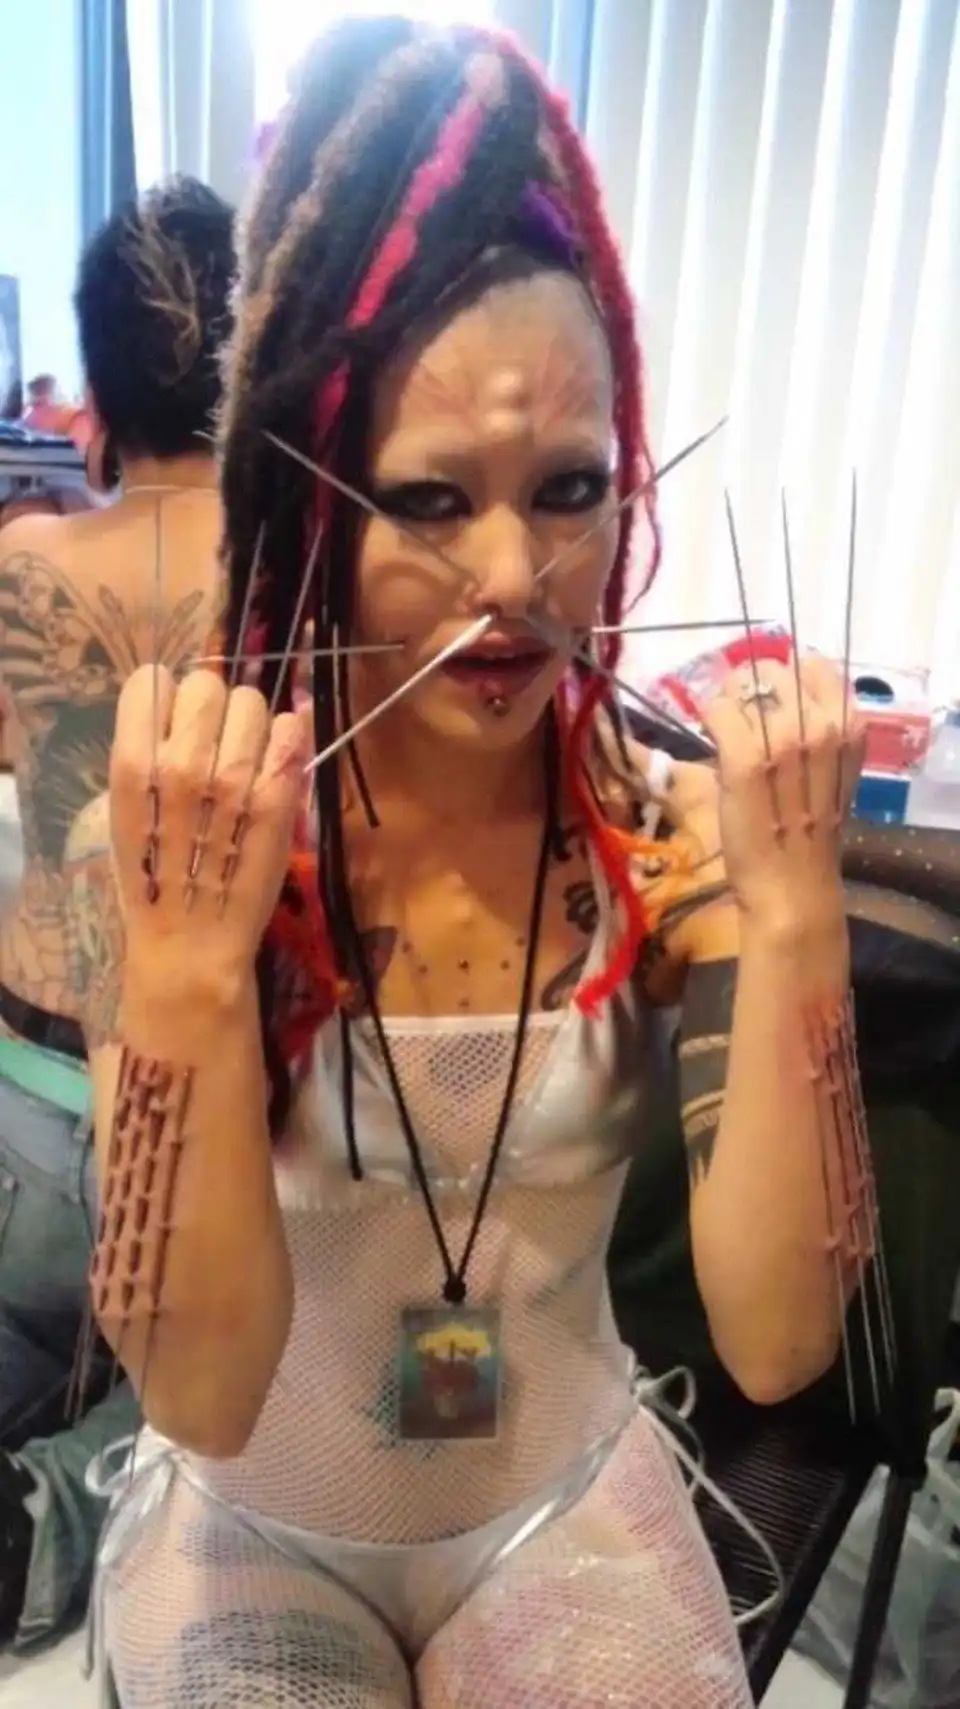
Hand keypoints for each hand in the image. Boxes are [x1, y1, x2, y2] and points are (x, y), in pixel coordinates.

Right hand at [109, 665, 310, 989]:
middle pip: (206, 683)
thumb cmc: (154, 879)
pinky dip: (285, 740)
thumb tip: (182, 704)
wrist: (192, 944)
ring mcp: (232, 781)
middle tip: (214, 744)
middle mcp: (180, 765)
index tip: (175, 726)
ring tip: (243, 761)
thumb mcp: (127, 812)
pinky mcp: (277, 797)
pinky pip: (291, 730)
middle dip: (212, 707)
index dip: (167, 699)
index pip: (151, 681)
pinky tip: (271, 769)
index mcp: (133, 768)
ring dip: (249, 724)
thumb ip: (150, 757)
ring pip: (251, 701)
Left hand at [698, 657, 864, 928]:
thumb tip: (783, 698)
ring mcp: (783, 740)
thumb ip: (819, 735)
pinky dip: (708, 717)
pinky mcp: (744, 758)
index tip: (770, 700)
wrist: (794, 887)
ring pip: (741, 686)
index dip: (786, 677)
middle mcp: (821, 725)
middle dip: (750, 687)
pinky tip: (710, 737)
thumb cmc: (809, 835)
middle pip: (773, 670)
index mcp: (850, 726)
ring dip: (727, 702)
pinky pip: (717, 710)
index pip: (814, 665)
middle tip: (740, 716)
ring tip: (725, 730)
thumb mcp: (833, 775)